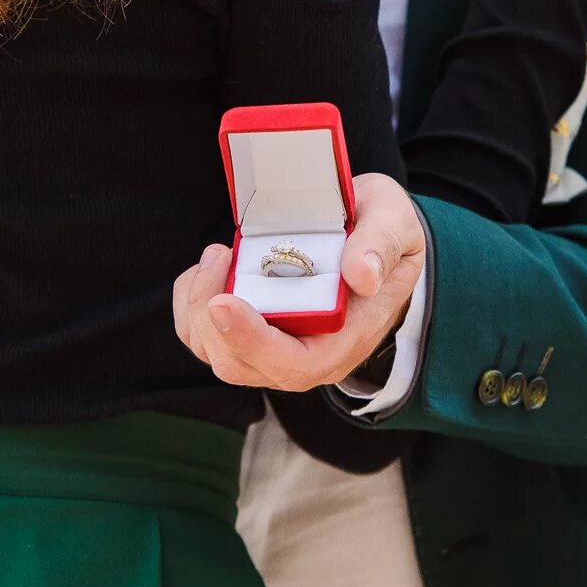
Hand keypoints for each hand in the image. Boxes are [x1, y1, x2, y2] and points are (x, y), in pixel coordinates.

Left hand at [172, 172, 423, 391]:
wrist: (372, 240)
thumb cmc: (381, 233)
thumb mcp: (395, 223)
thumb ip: (381, 244)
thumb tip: (361, 274)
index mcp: (346, 338)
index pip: (293, 363)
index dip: (252, 340)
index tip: (223, 302)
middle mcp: (307, 355)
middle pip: (240, 364)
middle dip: (210, 316)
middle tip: (218, 255)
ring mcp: (274, 349)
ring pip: (214, 352)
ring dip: (196, 306)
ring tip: (217, 255)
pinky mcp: (249, 334)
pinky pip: (202, 336)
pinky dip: (190, 303)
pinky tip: (210, 268)